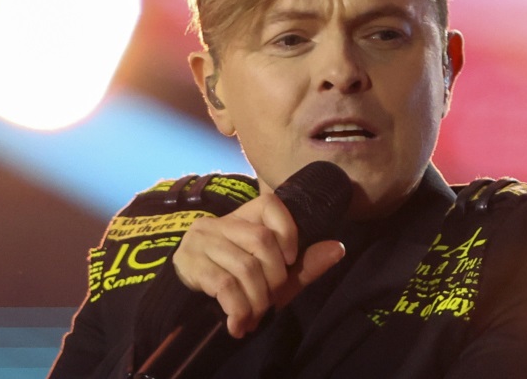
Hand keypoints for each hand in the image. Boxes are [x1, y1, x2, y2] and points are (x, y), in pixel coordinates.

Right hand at [172, 193, 345, 337]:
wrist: (187, 305)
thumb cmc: (237, 286)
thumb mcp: (274, 277)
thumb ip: (304, 264)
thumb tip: (338, 248)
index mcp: (243, 217)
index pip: (271, 204)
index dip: (288, 232)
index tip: (290, 260)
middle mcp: (220, 223)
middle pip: (262, 241)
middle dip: (274, 278)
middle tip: (270, 301)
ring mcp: (202, 241)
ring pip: (245, 267)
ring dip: (257, 301)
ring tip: (255, 317)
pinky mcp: (189, 264)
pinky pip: (225, 286)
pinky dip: (239, 310)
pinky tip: (238, 323)